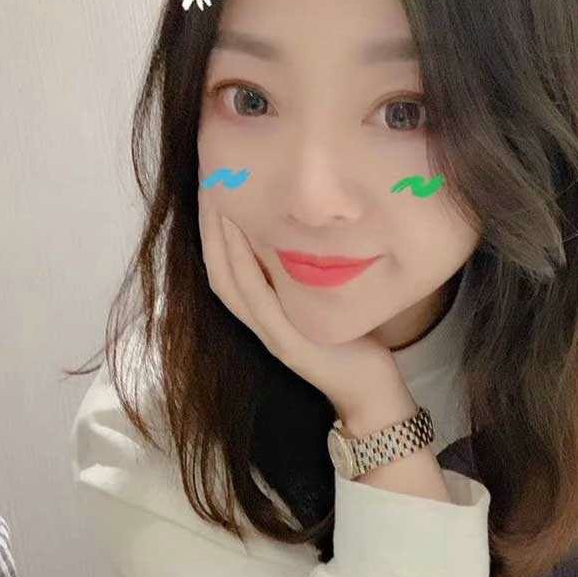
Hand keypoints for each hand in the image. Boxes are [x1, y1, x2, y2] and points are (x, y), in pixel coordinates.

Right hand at [198, 200, 401, 415]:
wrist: (370, 393)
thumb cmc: (353, 344)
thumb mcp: (324, 302)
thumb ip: (308, 275)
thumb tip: (307, 231)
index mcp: (264, 314)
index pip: (224, 268)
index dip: (213, 230)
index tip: (212, 189)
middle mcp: (260, 324)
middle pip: (218, 270)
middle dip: (209, 226)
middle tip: (207, 183)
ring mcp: (271, 335)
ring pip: (230, 283)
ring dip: (220, 240)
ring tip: (217, 200)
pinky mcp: (287, 344)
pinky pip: (257, 300)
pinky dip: (246, 267)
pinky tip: (243, 239)